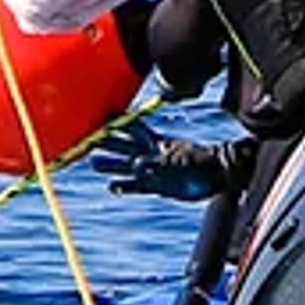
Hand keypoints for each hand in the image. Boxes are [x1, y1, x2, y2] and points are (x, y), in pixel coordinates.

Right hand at [89, 120, 248, 201]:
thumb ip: (156, 162)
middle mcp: (151, 154)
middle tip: (88, 140)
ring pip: (125, 166)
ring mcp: (153, 170)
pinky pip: (136, 186)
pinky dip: (125, 186)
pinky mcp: (157, 186)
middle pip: (123, 147)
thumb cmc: (200, 161)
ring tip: (94, 163)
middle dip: (107, 143)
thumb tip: (136, 164)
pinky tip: (113, 187)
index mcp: (156, 142)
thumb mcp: (178, 160)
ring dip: (111, 165)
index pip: (132, 130)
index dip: (117, 124)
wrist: (216, 176)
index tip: (100, 117)